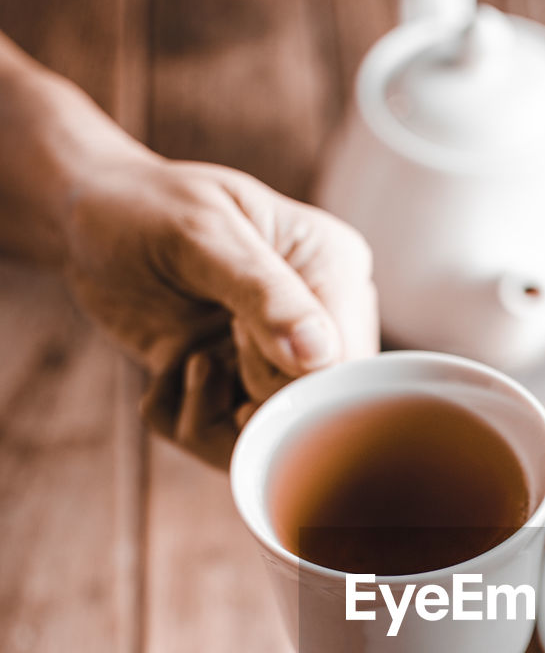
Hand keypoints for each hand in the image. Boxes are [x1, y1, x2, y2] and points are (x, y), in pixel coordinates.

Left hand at [64, 151, 378, 466]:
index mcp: (334, 267)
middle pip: (316, 410)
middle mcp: (322, 319)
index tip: (234, 338)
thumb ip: (263, 294)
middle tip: (210, 345)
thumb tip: (320, 355)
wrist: (87, 226)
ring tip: (187, 362)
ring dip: (210, 418)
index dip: (290, 379)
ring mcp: (282, 360)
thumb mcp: (200, 235)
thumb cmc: (143, 209)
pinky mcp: (242, 388)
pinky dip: (188, 421)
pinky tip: (174, 373)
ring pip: (273, 438)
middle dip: (249, 398)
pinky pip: (230, 443)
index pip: (348, 363)